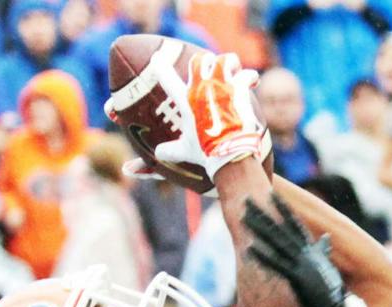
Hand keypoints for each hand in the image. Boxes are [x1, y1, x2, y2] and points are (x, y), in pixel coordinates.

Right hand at [122, 50, 265, 186]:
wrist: (232, 156)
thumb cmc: (207, 155)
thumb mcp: (184, 153)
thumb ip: (166, 153)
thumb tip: (138, 163)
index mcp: (186, 100)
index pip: (166, 76)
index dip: (160, 65)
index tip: (157, 58)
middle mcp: (202, 88)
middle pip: (199, 62)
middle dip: (203, 61)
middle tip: (206, 66)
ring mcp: (222, 87)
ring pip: (225, 61)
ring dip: (228, 62)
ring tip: (231, 66)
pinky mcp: (241, 91)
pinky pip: (246, 76)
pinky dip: (250, 77)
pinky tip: (253, 80)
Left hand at [243, 195, 359, 306]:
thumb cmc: (333, 292)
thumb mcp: (328, 266)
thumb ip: (323, 251)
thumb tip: (325, 236)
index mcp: (312, 250)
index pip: (295, 224)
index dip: (283, 208)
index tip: (271, 194)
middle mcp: (306, 253)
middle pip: (281, 229)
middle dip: (263, 214)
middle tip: (247, 200)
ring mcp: (302, 264)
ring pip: (277, 242)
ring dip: (259, 229)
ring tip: (244, 217)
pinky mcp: (298, 278)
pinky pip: (277, 264)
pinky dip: (264, 256)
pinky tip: (250, 247)